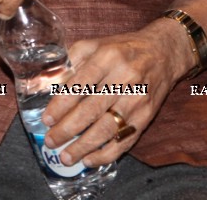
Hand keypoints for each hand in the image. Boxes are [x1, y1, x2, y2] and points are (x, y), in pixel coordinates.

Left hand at [41, 19, 191, 166]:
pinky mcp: (147, 117)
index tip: (46, 119)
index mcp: (107, 58)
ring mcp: (137, 101)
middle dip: (68, 129)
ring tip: (66, 157)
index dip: (61, 105)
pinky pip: (126, 140)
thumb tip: (44, 85)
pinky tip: (90, 160)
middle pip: (92, 109)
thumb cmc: (121, 50)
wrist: (163, 53)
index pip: (79, 85)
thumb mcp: (93, 45)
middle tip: (51, 141)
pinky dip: (107, 153)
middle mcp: (124, 79)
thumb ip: (68, 63)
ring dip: (84, 146)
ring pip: (108, 128)